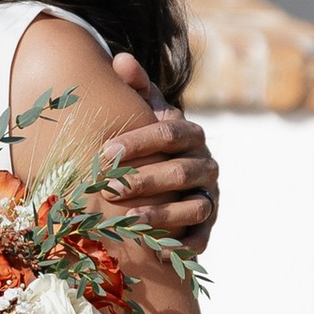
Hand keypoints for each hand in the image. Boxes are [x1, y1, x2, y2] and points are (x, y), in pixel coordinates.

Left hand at [112, 54, 219, 247]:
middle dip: (144, 180)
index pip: (167, 133)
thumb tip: (120, 59)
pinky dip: (184, 246)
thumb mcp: (145, 112)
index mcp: (190, 133)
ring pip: (193, 205)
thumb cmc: (150, 140)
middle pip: (180, 171)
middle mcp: (206, 163)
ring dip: (162, 214)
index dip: (137, 142)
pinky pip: (202, 236)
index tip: (104, 153)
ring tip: (129, 222)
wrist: (173, 175)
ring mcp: (210, 194)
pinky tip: (158, 254)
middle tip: (107, 189)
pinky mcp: (209, 224)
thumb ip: (135, 88)